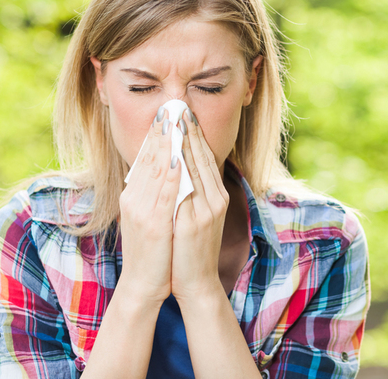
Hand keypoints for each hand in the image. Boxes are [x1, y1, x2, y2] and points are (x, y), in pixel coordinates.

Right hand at [117, 107, 180, 305]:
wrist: (144, 285)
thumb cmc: (152, 252)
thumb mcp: (149, 217)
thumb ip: (154, 194)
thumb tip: (165, 170)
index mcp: (133, 196)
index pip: (145, 158)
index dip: (156, 134)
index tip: (165, 113)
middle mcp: (134, 199)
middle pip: (149, 158)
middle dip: (161, 131)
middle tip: (170, 106)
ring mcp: (142, 211)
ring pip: (155, 170)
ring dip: (166, 143)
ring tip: (174, 121)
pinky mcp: (153, 224)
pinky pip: (164, 193)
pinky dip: (169, 172)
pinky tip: (176, 156)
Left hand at [171, 108, 229, 302]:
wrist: (195, 281)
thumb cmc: (190, 249)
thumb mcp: (194, 215)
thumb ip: (191, 192)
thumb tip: (179, 166)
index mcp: (216, 196)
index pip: (204, 157)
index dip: (194, 133)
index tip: (182, 112)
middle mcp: (215, 199)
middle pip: (202, 157)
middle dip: (189, 130)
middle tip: (178, 105)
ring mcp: (208, 210)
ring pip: (196, 168)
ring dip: (184, 142)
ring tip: (173, 120)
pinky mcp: (197, 222)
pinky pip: (188, 189)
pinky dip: (180, 169)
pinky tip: (172, 153)